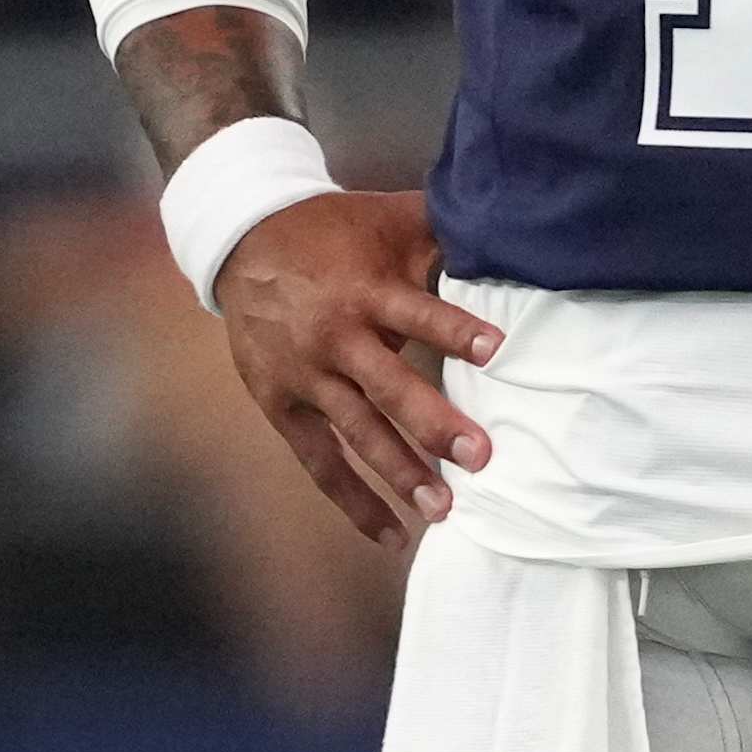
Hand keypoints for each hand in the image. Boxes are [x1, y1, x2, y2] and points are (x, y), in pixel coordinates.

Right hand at [214, 190, 505, 548]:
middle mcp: (336, 338)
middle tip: (479, 457)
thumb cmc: (334, 230)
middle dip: (434, 424)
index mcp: (366, 290)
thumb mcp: (388, 217)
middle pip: (388, 387)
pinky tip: (391, 534)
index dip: (455, 330)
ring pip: (357, 433)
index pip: (416, 313)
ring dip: (401, 473)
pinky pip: (321, 462)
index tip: (497, 350)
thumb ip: (443, 228)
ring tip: (444, 510)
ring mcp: (306, 378)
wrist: (245, 243)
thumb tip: (506, 228)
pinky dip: (353, 501)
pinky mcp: (282, 406)